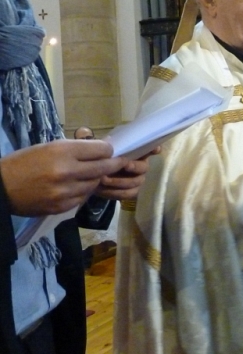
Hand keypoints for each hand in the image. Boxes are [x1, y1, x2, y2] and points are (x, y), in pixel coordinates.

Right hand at [0, 140, 133, 215]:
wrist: (2, 188)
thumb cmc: (26, 162)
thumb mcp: (50, 147)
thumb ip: (78, 148)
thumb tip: (104, 146)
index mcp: (63, 151)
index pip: (102, 150)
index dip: (108, 150)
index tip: (110, 150)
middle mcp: (67, 171)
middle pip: (104, 168)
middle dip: (114, 164)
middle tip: (120, 162)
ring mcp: (65, 191)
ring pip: (95, 184)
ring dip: (97, 179)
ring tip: (93, 174)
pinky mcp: (62, 206)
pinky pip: (84, 198)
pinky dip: (84, 191)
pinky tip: (78, 186)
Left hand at [95, 147, 159, 199]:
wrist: (96, 175)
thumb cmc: (104, 160)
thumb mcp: (105, 150)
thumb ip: (110, 146)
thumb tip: (109, 144)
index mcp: (137, 153)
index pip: (150, 149)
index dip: (154, 149)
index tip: (155, 149)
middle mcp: (142, 166)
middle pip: (144, 167)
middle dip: (134, 166)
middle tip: (123, 165)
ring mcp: (138, 180)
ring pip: (135, 182)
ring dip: (119, 181)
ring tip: (103, 179)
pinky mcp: (132, 192)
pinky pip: (128, 194)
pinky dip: (114, 192)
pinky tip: (103, 189)